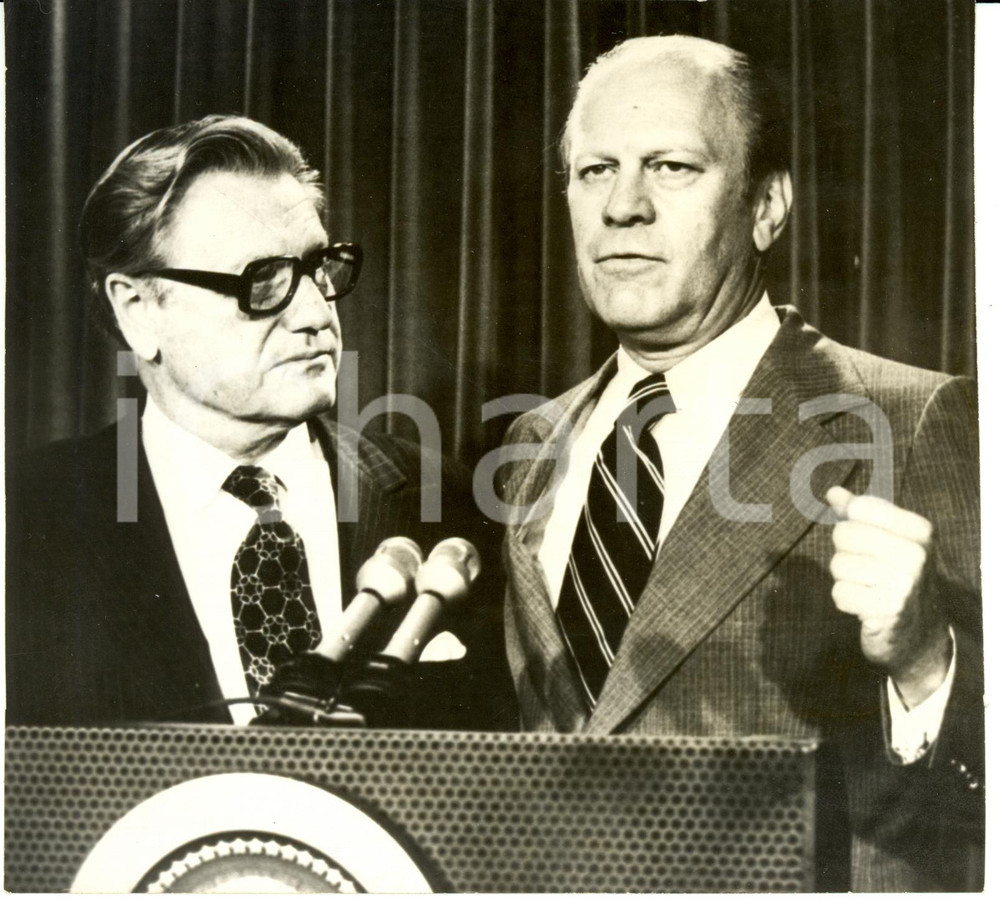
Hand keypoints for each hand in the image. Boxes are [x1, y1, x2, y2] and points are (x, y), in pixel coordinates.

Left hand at [826, 486, 950, 706]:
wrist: (921, 632)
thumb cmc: (897, 575)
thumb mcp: (889, 539)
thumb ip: (861, 513)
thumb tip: (833, 492)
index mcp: (920, 530)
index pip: (860, 507)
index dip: (852, 522)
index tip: (869, 539)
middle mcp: (916, 555)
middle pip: (843, 534)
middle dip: (846, 553)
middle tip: (869, 569)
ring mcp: (904, 584)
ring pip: (838, 565)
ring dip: (845, 579)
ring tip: (869, 588)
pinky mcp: (887, 611)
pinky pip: (839, 593)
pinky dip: (846, 601)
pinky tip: (867, 606)